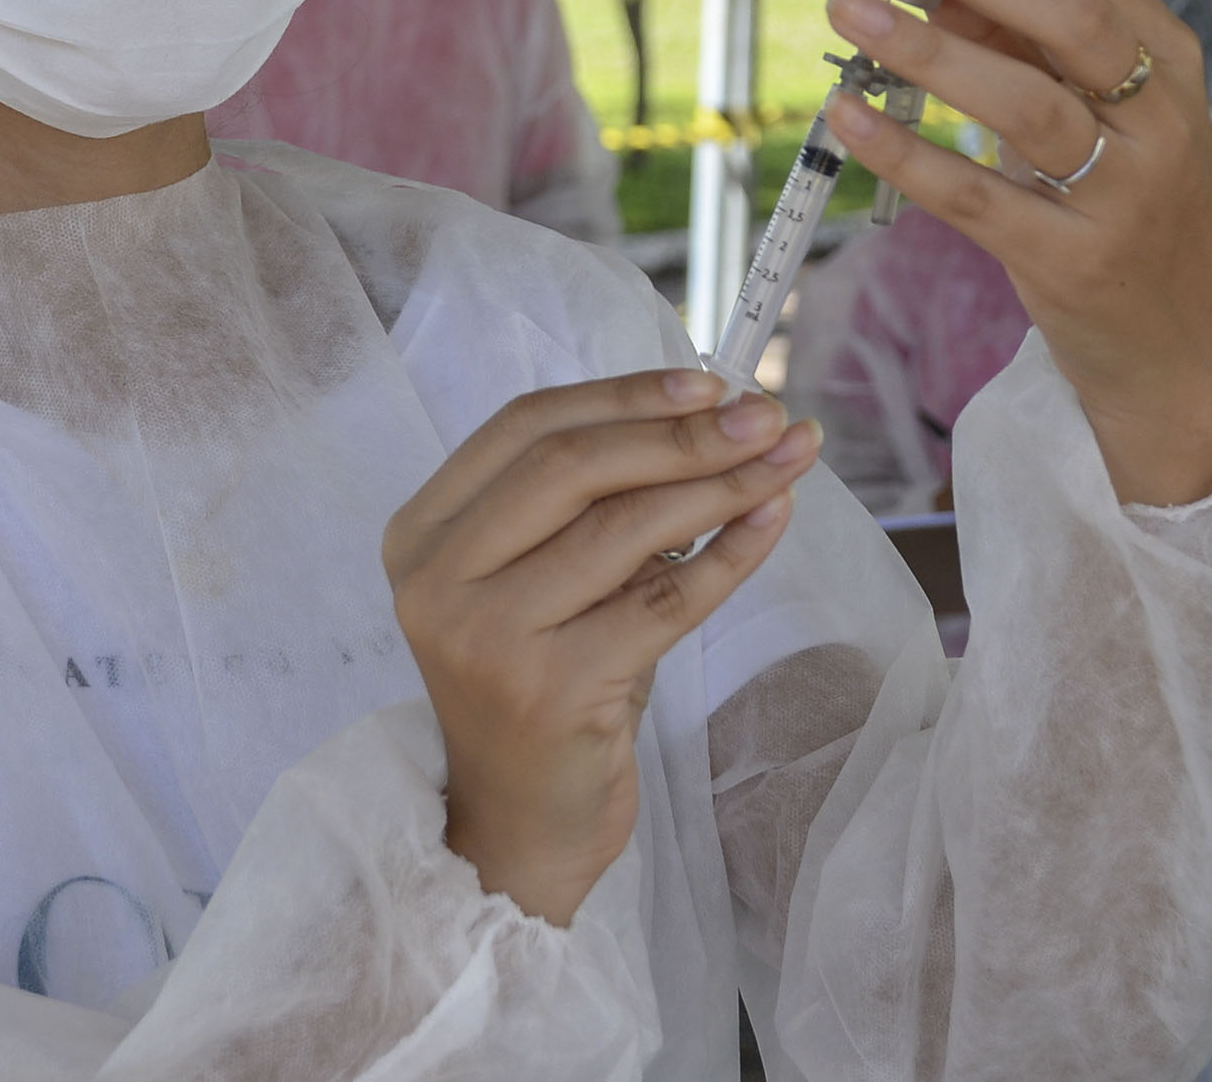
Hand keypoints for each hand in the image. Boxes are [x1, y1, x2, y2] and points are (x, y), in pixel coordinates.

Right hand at [383, 370, 818, 925]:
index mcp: (422, 533)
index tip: (709, 381)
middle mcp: (436, 580)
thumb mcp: (543, 582)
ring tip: (789, 458)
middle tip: (767, 414)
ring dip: (721, 483)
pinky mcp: (549, 691)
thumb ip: (589, 504)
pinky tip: (773, 522)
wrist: (520, 830)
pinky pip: (662, 601)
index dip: (623, 394)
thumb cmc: (544, 688)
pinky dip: (728, 555)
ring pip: (623, 527)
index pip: (526, 426)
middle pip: (571, 466)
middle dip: (681, 431)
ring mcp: (486, 638)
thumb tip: (714, 415)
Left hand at [824, 0, 1211, 506]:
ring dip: (926, 51)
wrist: (1179, 354)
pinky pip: (977, 198)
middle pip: (1066, 15)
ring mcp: (1124, 195)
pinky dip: (906, 152)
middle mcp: (1161, 119)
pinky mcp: (1073, 263)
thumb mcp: (1102, 117)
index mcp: (1171, 61)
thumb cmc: (1123, 211)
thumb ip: (1027, 49)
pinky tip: (847, 117)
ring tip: (847, 11)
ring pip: (1023, 103)